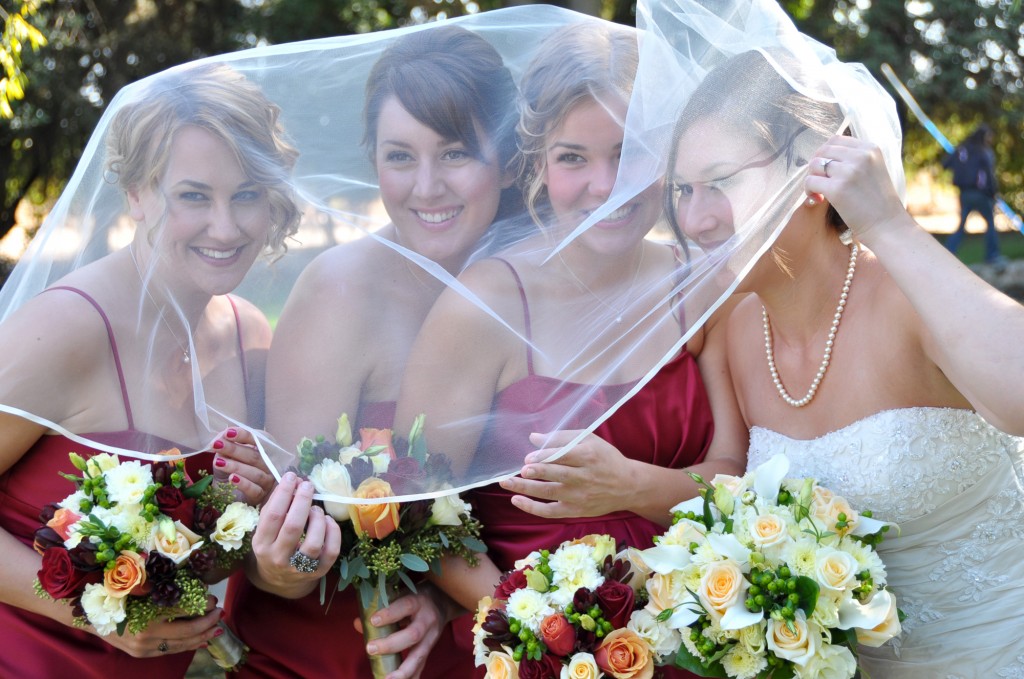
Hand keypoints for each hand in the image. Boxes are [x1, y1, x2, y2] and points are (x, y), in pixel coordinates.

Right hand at [93, 595, 222, 656]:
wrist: (90, 616)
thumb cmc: (116, 594)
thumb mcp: (139, 586)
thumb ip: (162, 586)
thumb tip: (193, 586)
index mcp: (146, 616)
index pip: (183, 612)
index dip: (201, 606)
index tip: (213, 599)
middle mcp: (146, 635)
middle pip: (186, 632)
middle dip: (207, 623)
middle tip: (221, 613)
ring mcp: (144, 648)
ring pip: (180, 645)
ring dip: (201, 637)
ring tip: (217, 629)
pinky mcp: (142, 654)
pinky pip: (170, 651)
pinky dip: (186, 645)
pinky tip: (200, 641)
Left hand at [210, 427, 274, 504]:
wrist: (227, 493)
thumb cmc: (230, 469)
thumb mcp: (225, 454)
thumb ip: (224, 444)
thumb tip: (220, 438)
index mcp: (264, 450)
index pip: (258, 440)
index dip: (244, 435)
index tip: (228, 433)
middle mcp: (269, 464)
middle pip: (255, 456)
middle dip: (234, 449)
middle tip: (217, 445)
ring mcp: (267, 481)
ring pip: (255, 473)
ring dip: (236, 466)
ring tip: (218, 462)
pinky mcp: (260, 496)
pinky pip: (254, 489)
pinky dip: (243, 483)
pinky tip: (231, 478)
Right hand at [250, 472, 340, 596]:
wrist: (280, 580)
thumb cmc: (273, 545)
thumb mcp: (265, 529)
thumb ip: (275, 506)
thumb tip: (292, 481)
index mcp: (261, 545)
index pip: (273, 515)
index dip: (284, 493)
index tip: (291, 477)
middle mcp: (278, 558)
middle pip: (293, 526)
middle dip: (302, 500)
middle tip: (307, 485)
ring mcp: (299, 568)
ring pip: (313, 542)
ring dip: (318, 518)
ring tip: (316, 509)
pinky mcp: (318, 572)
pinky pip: (331, 551)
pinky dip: (333, 532)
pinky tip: (328, 521)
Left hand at [353, 586, 451, 678]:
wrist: (442, 602)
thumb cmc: (415, 598)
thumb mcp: (400, 595)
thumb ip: (380, 608)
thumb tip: (358, 623)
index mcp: (419, 602)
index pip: (405, 606)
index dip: (390, 614)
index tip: (373, 621)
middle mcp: (427, 620)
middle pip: (413, 635)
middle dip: (391, 645)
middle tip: (371, 649)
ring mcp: (431, 637)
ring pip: (420, 655)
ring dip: (403, 670)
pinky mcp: (429, 650)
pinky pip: (421, 666)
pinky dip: (411, 677)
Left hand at [499, 430, 636, 518]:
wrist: (628, 485)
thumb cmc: (605, 458)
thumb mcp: (590, 440)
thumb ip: (562, 437)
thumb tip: (534, 438)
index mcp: (589, 456)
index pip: (564, 456)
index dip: (545, 457)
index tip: (528, 457)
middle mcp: (585, 477)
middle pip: (557, 475)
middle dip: (538, 472)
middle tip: (522, 470)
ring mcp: (579, 496)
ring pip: (550, 493)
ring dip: (527, 489)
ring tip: (507, 483)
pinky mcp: (576, 510)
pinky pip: (550, 512)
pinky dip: (532, 508)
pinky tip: (516, 500)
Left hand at [804, 136, 909, 242]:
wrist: (888, 225)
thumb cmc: (879, 202)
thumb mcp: (874, 170)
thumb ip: (856, 159)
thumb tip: (825, 156)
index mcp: (870, 148)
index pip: (836, 140)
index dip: (825, 154)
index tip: (826, 169)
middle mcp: (860, 156)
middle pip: (823, 151)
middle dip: (816, 166)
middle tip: (819, 181)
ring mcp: (848, 171)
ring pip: (814, 165)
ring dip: (811, 178)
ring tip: (818, 191)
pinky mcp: (837, 189)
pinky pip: (810, 181)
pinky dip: (809, 190)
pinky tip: (817, 199)